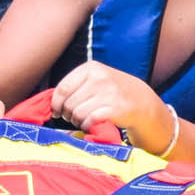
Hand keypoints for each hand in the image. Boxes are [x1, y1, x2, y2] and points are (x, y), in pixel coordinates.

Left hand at [49, 61, 175, 154]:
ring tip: (84, 120)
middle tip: (73, 117)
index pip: (62, 88)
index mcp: (91, 68)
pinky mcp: (115, 109)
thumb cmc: (113, 92)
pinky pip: (89, 121)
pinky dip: (87, 126)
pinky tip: (92, 124)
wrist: (143, 102)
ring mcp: (108, 93)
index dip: (56, 103)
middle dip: (67, 114)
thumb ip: (75, 85)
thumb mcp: (96, 79)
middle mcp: (99, 78)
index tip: (56, 111)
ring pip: (77, 113)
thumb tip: (51, 102)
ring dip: (77, 121)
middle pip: (68, 103)